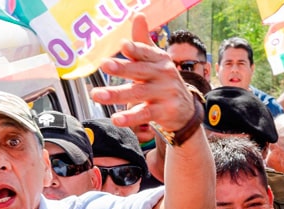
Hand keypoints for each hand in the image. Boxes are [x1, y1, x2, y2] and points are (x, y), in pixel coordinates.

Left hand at [90, 13, 193, 131]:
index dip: (136, 49)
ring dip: (117, 94)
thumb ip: (142, 43)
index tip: (123, 46)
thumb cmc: (163, 82)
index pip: (146, 53)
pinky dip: (130, 117)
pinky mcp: (165, 112)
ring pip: (138, 93)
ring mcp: (165, 93)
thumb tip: (137, 15)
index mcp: (159, 60)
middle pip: (140, 71)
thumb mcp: (156, 61)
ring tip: (97, 95)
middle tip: (104, 65)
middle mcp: (163, 74)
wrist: (186, 110)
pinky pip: (145, 114)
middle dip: (122, 68)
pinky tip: (116, 119)